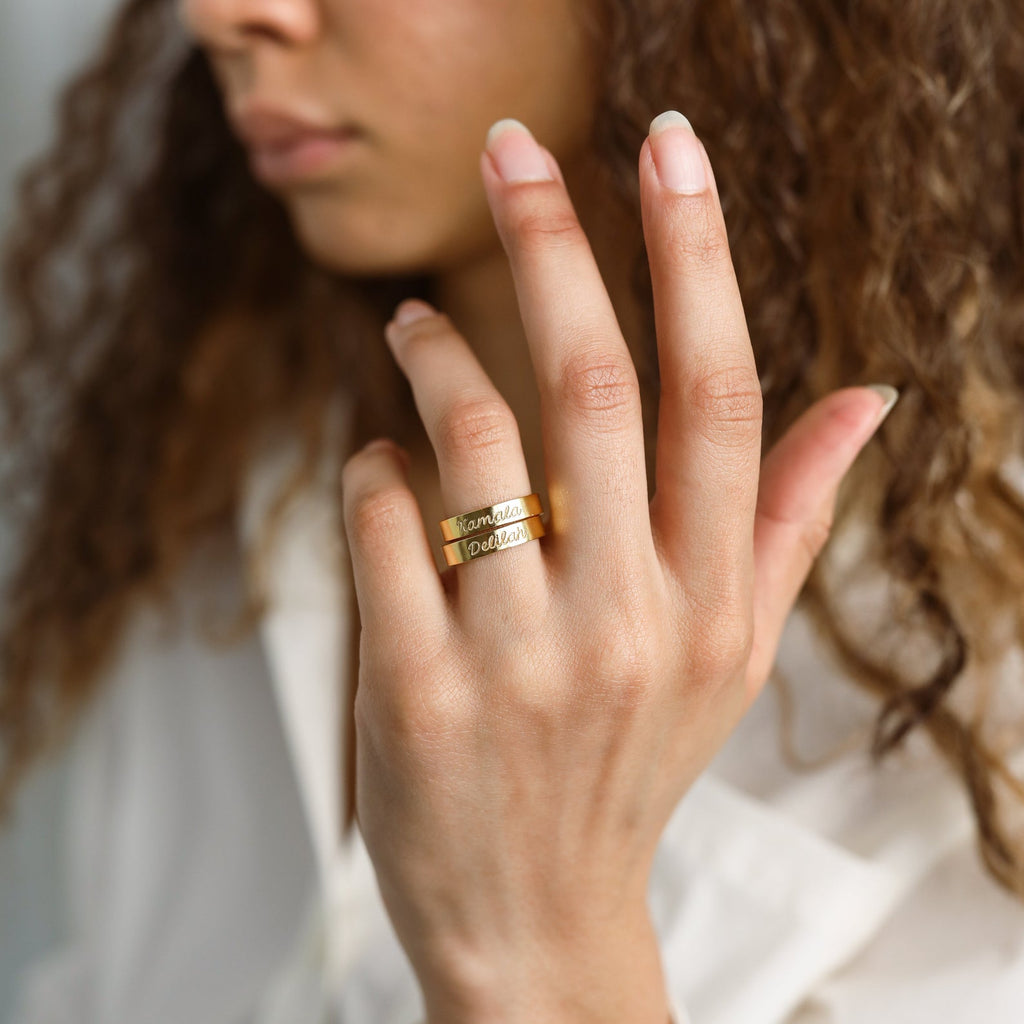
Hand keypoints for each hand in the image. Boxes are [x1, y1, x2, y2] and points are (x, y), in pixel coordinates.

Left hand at [341, 113, 893, 1023]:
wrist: (534, 919)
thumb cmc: (627, 767)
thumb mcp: (732, 657)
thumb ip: (790, 523)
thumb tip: (870, 397)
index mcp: (713, 600)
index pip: (717, 392)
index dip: (694, 255)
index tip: (669, 147)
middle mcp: (630, 619)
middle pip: (589, 381)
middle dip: (548, 238)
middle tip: (508, 147)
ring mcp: (521, 659)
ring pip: (467, 440)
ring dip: (432, 356)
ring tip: (413, 325)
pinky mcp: (417, 692)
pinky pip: (381, 524)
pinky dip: (372, 470)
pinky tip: (383, 468)